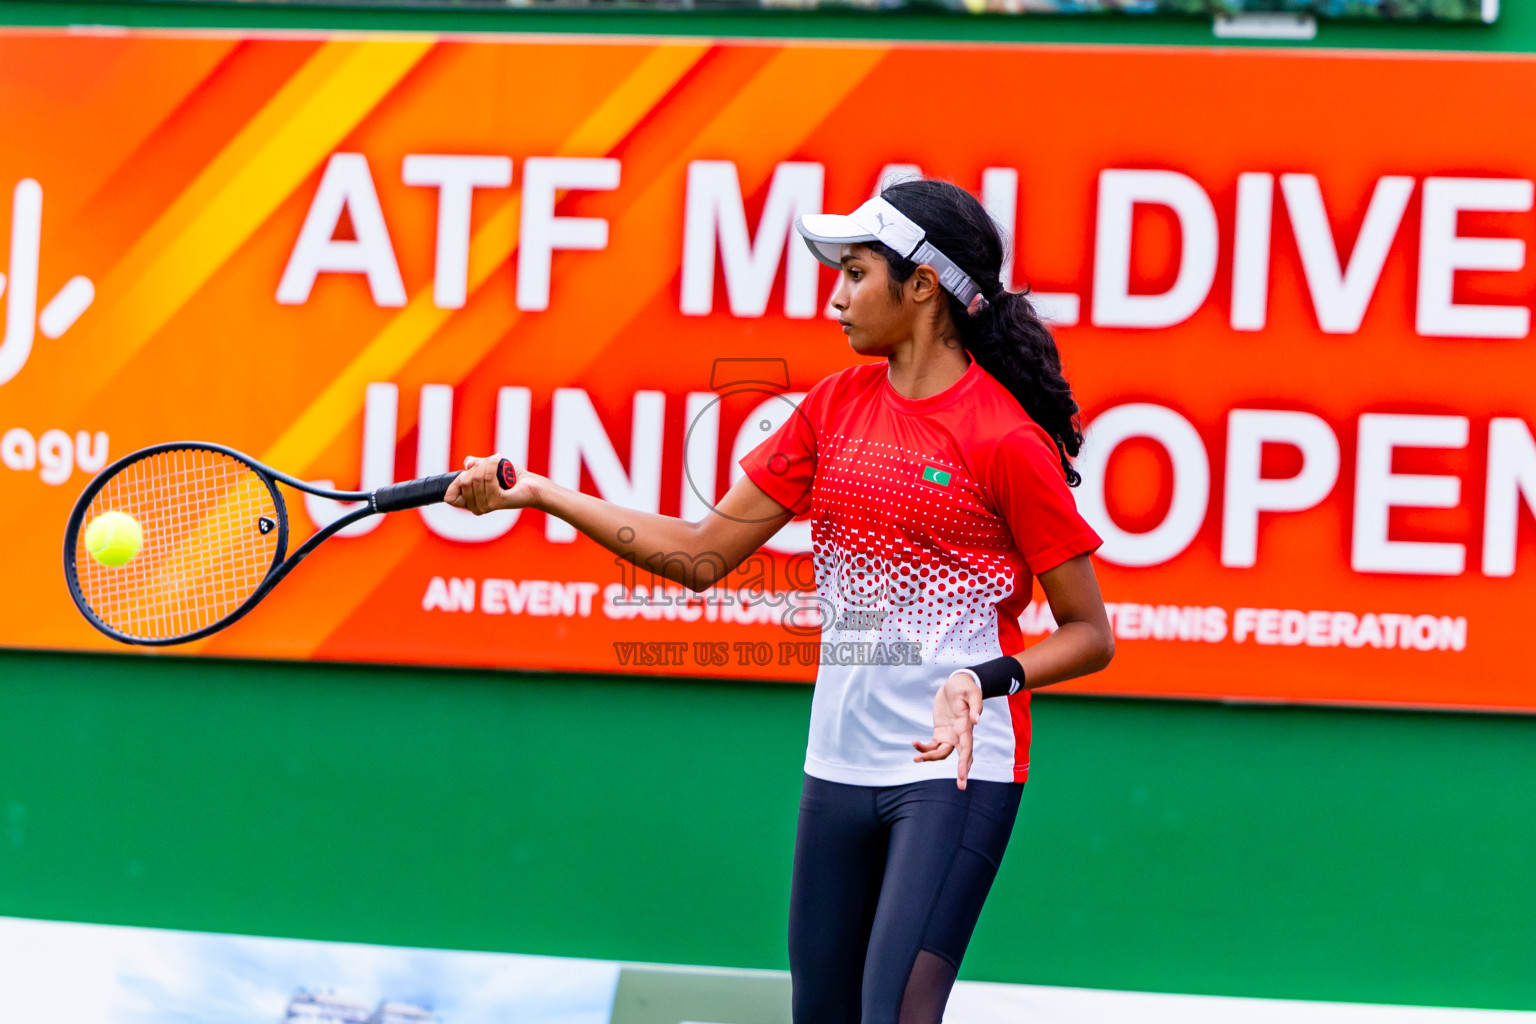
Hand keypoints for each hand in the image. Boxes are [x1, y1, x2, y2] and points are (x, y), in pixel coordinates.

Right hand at [444, 455, 541, 514]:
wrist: (531, 483)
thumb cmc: (510, 477)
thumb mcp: (487, 468)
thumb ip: (475, 465)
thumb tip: (468, 464)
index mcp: (471, 503)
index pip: (449, 497)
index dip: (456, 481)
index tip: (469, 472)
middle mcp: (476, 508)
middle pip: (464, 481)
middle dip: (476, 467)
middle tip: (490, 462)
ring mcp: (486, 506)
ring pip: (476, 477)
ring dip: (486, 464)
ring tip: (496, 461)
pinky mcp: (497, 501)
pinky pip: (488, 478)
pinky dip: (492, 464)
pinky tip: (498, 459)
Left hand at [912, 671, 982, 789]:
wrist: (956, 683)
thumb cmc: (965, 687)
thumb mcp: (972, 692)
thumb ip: (975, 706)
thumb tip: (976, 720)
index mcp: (966, 727)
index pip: (967, 748)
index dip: (965, 763)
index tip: (963, 776)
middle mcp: (960, 735)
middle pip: (960, 757)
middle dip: (961, 772)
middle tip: (961, 787)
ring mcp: (950, 735)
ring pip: (941, 753)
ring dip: (930, 758)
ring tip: (915, 759)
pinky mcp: (940, 732)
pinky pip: (932, 745)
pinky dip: (923, 748)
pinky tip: (914, 744)